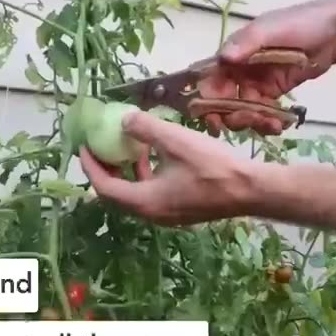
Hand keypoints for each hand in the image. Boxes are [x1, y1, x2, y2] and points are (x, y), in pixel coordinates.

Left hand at [79, 111, 251, 226]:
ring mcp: (166, 215)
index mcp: (145, 201)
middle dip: (105, 170)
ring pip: (135, 195)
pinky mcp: (180, 211)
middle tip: (100, 146)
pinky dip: (144, 176)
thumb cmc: (214, 167)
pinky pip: (151, 195)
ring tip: (126, 146)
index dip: (90, 166)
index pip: (105, 187)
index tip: (84, 146)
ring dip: (126, 172)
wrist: (251, 191)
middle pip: (116, 194)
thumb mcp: (177, 141)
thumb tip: (124, 119)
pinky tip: (155, 155)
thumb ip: (146, 129)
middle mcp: (151, 214)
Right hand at [203, 0, 335, 136]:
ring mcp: (254, 85)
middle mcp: (238, 72)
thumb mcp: (270, 29)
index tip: (212, 118)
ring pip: (242, 112)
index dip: (205, 100)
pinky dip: (267, 123)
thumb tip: (223, 58)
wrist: (333, 33)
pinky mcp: (271, 95)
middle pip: (222, 102)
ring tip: (271, 124)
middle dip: (231, 116)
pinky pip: (261, 114)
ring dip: (252, 122)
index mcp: (232, 54)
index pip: (209, 80)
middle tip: (249, 121)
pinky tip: (279, 125)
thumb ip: (246, 43)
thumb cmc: (299, 24)